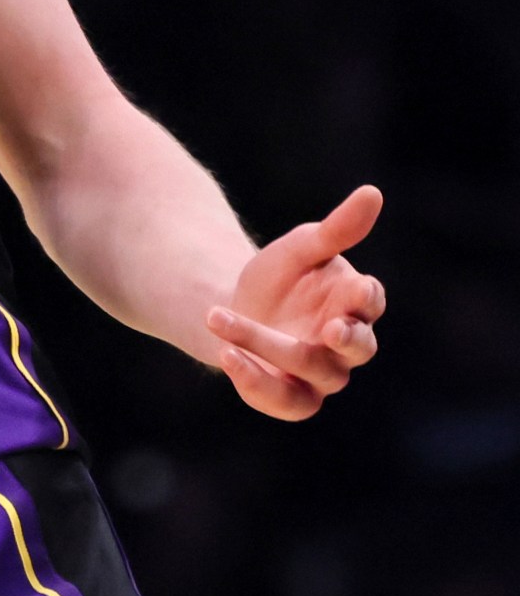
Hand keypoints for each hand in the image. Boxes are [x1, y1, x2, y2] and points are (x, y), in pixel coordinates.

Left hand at [208, 185, 386, 420]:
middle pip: (357, 347)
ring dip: (269, 348)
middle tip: (329, 327)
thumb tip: (373, 192)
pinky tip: (226, 355)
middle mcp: (346, 345)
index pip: (372, 302)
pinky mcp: (291, 396)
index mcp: (355, 304)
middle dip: (346, 339)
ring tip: (221, 319)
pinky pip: (286, 403)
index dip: (366, 297)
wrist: (238, 307)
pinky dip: (257, 383)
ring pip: (313, 371)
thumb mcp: (301, 247)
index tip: (355, 285)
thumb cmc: (282, 276)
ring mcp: (321, 375)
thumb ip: (336, 229)